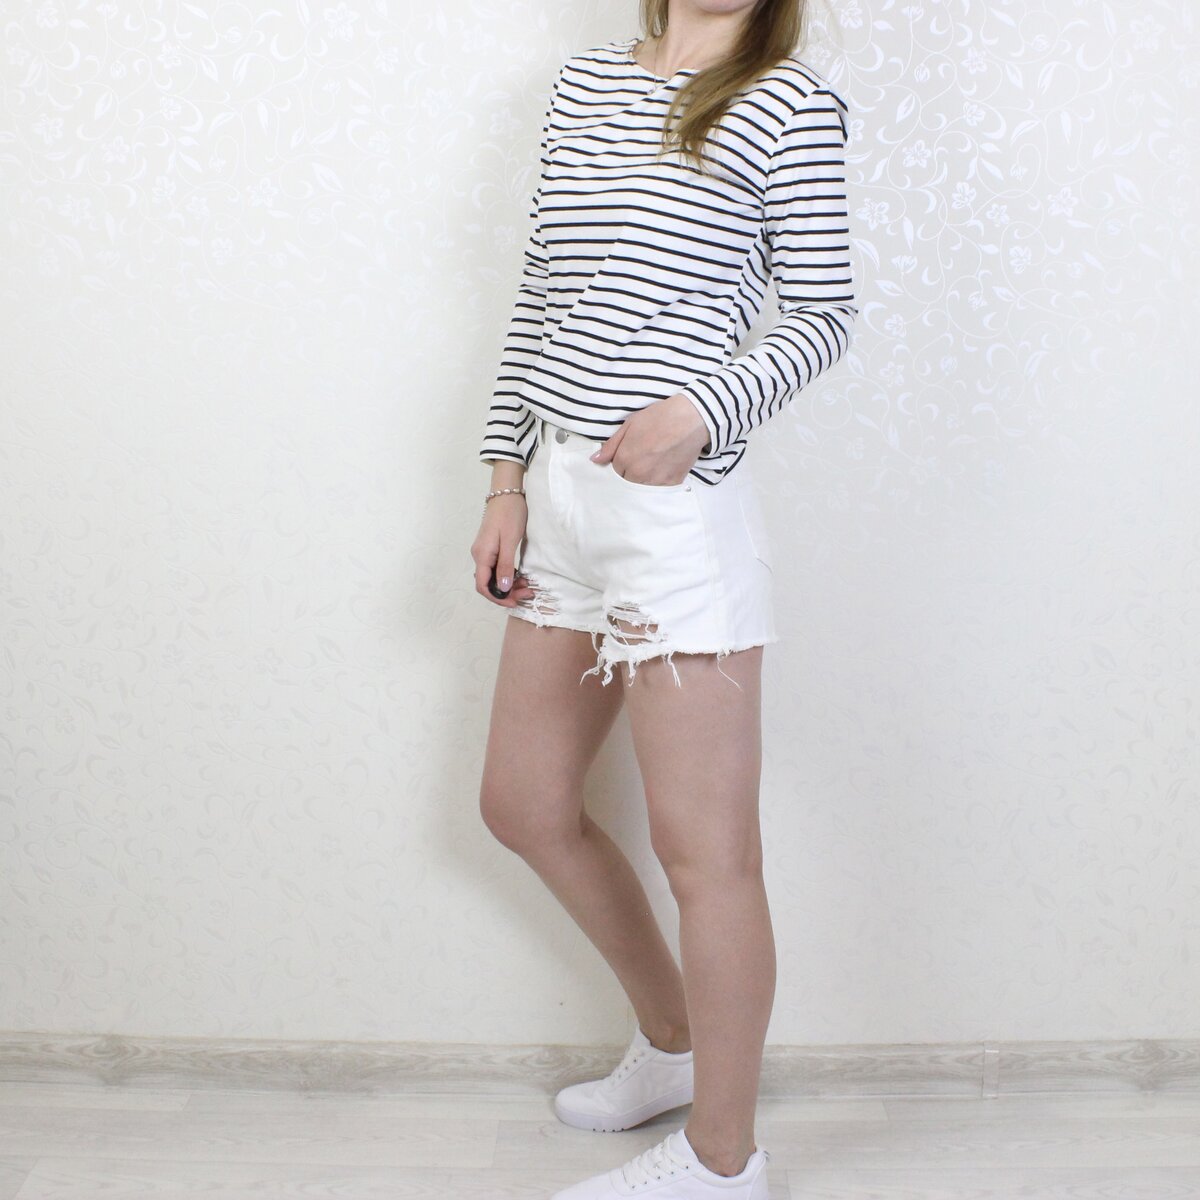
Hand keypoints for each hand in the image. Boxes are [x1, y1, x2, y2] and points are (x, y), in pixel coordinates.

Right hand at [472, 494, 536, 607]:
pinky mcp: (491, 547)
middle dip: (507, 593)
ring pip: (494, 577)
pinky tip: (520, 576)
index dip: (498, 598)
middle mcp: (479, 555)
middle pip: (489, 583)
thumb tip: (503, 589)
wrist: (506, 492)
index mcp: (482, 555)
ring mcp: (484, 551)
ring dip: (509, 585)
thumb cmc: (510, 514)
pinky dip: (508, 575)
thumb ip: (505, 565)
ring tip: (527, 586)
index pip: (483, 586)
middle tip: (528, 593)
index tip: (515, 602)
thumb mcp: (510, 541)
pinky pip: (497, 568)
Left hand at [589, 394, 710, 484]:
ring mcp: (655, 481)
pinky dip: (659, 481)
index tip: (630, 454)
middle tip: (644, 456)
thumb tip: (595, 460)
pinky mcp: (671, 483)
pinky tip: (664, 466)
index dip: (622, 462)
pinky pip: (659, 489)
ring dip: (644, 479)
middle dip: (631, 472)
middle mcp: (637, 474)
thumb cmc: (660, 417)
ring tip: (655, 461)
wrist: (690, 419)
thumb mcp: (630, 424)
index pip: (614, 471)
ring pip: (642, 487)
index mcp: (624, 459)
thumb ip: (611, 445)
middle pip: (627, 482)